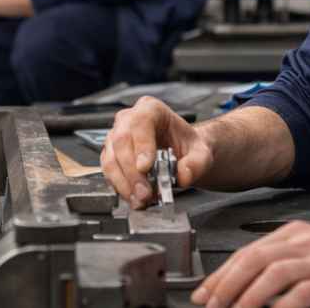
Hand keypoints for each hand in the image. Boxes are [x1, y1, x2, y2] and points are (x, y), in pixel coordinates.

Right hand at [100, 96, 214, 209]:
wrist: (182, 154)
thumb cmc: (187, 146)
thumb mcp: (201, 152)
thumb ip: (196, 163)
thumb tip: (183, 176)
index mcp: (151, 109)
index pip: (140, 123)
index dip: (141, 146)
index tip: (145, 167)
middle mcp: (129, 120)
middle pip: (121, 142)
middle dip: (131, 172)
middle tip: (145, 192)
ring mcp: (116, 137)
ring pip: (110, 159)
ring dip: (124, 183)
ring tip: (141, 199)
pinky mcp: (111, 155)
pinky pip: (108, 172)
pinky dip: (120, 188)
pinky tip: (134, 198)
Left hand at [189, 223, 309, 307]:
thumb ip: (288, 263)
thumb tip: (251, 285)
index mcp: (299, 233)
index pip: (249, 251)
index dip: (222, 274)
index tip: (205, 293)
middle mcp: (308, 242)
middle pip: (255, 259)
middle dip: (226, 285)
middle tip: (211, 305)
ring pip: (273, 273)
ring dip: (247, 296)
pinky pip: (304, 293)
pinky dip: (282, 306)